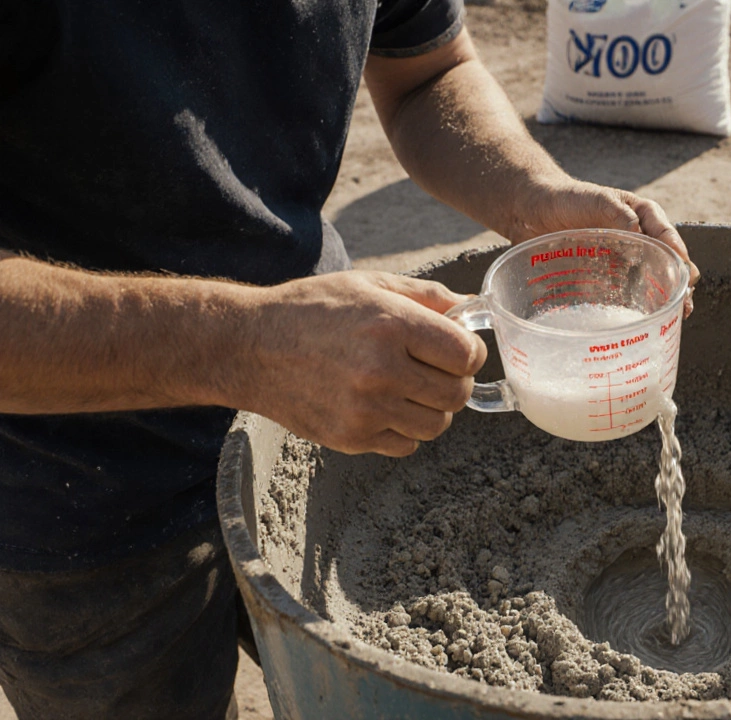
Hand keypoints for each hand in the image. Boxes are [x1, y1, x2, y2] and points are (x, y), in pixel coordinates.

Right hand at [238, 271, 486, 456]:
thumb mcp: (370, 285)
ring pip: (437, 425)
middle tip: (435, 371)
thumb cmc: (313, 309)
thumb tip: (471, 310)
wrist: (249, 347)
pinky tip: (384, 407)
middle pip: (457, 393)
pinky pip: (406, 445)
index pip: (467, 354)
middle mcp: (381, 370)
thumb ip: (427, 297)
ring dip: (432, 409)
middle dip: (454, 381)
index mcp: (391, 325)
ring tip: (409, 390)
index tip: (456, 350)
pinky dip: (404, 430)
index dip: (469, 352)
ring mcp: (365, 409)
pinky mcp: (350, 437)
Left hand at [509, 179, 699, 313]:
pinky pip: (626, 293)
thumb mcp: (594, 199)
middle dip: (679, 283)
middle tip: (685, 303)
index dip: (679, 256)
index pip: (668, 236)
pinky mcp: (606, 276)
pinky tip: (643, 322)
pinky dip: (637, 307)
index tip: (686, 276)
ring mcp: (624, 259)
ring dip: (664, 297)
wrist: (533, 210)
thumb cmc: (566, 198)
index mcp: (643, 215)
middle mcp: (639, 238)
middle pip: (667, 262)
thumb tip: (639, 231)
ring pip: (652, 280)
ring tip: (676, 316)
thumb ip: (616, 212)